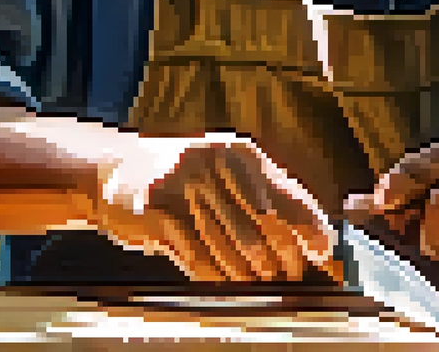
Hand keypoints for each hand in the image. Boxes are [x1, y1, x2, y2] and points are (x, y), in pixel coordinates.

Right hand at [90, 132, 337, 282]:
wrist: (113, 169)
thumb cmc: (179, 179)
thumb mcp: (222, 172)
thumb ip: (264, 196)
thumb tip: (314, 235)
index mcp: (239, 154)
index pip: (289, 197)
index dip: (311, 231)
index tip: (325, 255)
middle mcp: (215, 163)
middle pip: (265, 227)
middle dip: (281, 259)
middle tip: (287, 278)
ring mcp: (184, 186)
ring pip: (233, 246)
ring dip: (249, 274)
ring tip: (258, 284)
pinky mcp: (158, 212)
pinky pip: (198, 257)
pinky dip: (215, 276)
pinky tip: (224, 284)